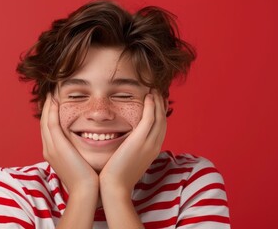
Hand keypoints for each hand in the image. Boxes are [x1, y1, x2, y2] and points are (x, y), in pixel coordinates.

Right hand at [41, 93, 98, 194]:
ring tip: (52, 92)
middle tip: (51, 93)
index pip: (49, 129)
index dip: (51, 115)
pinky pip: (51, 123)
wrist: (86, 192)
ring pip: (45, 120)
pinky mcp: (57, 145)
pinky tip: (56, 99)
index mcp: (54, 153)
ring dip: (48, 105)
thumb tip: (92, 143)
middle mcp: (49, 148)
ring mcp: (51, 147)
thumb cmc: (89, 180)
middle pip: (44, 122)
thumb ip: (82, 151)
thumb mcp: (82, 162)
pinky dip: (52, 110)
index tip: (57, 103)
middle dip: (47, 107)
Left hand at [99, 90, 166, 227]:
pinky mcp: (141, 140)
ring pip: (159, 117)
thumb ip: (130, 149)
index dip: (160, 113)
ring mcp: (149, 143)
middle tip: (157, 91)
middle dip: (161, 105)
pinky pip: (150, 118)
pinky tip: (148, 96)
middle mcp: (155, 146)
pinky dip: (151, 106)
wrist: (114, 188)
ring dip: (157, 102)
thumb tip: (126, 143)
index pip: (160, 127)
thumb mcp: (128, 160)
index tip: (155, 102)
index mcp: (152, 150)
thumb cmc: (116, 176)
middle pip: (163, 120)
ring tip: (153, 90)